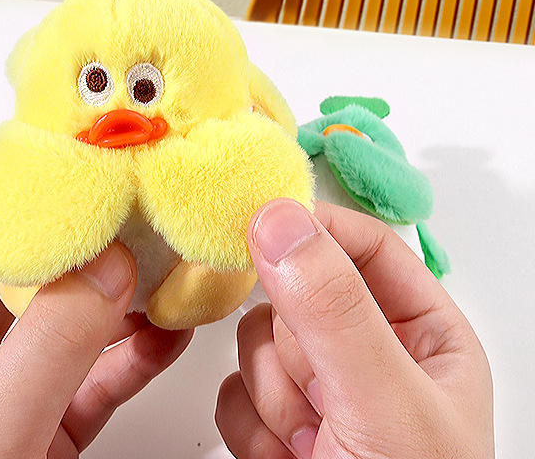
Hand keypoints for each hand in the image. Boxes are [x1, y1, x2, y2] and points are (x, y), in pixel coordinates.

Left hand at [0, 200, 192, 457]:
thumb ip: (44, 349)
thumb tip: (109, 266)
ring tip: (165, 261)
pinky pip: (95, 376)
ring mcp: (8, 395)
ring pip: (66, 323)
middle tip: (131, 206)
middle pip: (19, 274)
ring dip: (117, 295)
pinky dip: (134, 353)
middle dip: (78, 241)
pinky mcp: (48, 434)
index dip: (2, 199)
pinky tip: (170, 333)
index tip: (64, 171)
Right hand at [216, 200, 493, 458]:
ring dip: (274, 393)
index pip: (360, 242)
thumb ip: (334, 310)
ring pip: (254, 338)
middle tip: (320, 392)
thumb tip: (277, 218)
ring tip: (311, 440)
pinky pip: (232, 389)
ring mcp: (318, 389)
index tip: (259, 220)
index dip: (312, 227)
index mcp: (421, 331)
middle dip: (293, 345)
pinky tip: (286, 457)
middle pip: (293, 289)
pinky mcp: (274, 424)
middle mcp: (367, 352)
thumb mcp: (386, 406)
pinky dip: (250, 427)